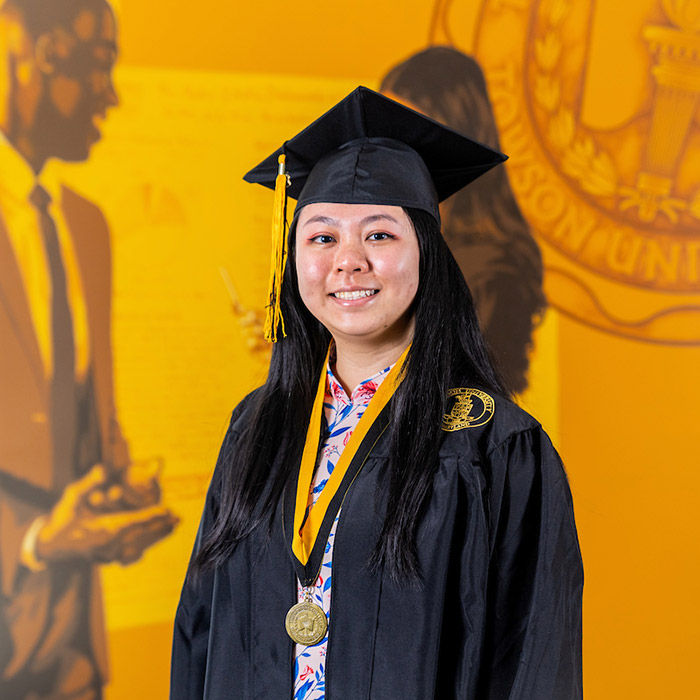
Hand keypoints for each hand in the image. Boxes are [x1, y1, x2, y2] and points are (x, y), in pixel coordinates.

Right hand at [36, 465, 178, 565]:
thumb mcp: (71, 497)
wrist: (50, 546)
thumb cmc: (62, 517)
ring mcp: (108, 555)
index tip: (168, 511)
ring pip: (139, 546)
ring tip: (173, 526)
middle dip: (160, 526)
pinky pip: (132, 554)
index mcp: (100, 529)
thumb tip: (102, 468)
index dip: (151, 516)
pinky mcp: (108, 559)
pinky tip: (156, 538)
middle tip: (177, 518)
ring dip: (156, 536)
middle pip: (140, 536)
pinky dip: (145, 545)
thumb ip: (88, 483)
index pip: (131, 522)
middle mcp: (107, 545)